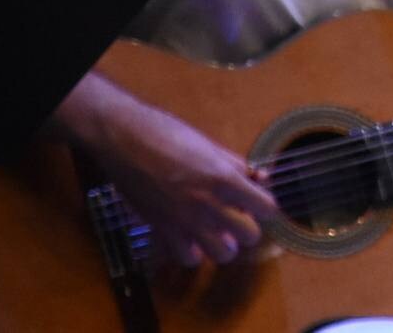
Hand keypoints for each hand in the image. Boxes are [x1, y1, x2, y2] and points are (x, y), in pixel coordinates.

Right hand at [93, 99, 279, 267]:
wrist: (125, 140)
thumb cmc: (167, 134)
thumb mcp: (208, 145)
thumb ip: (235, 165)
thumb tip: (259, 177)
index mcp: (225, 178)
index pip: (267, 207)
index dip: (265, 205)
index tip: (257, 201)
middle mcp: (209, 204)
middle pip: (250, 236)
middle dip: (248, 227)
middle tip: (237, 216)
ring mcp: (186, 221)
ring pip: (223, 254)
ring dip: (224, 244)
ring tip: (217, 231)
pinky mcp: (163, 230)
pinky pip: (188, 258)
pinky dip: (193, 252)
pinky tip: (190, 237)